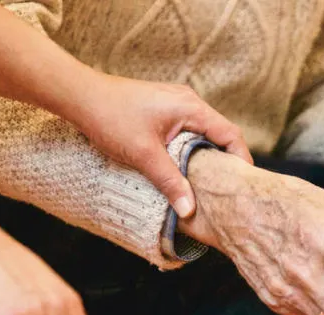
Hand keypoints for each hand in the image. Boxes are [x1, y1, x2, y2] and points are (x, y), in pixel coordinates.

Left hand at [69, 72, 252, 217]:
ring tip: (206, 184)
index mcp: (191, 108)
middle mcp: (188, 102)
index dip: (241, 160)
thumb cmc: (111, 118)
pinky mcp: (162, 109)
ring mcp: (175, 104)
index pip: (230, 134)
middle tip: (226, 190)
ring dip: (205, 157)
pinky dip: (189, 150)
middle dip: (224, 162)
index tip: (243, 185)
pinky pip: (186, 131)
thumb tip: (190, 210)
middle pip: (219, 134)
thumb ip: (170, 182)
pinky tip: (182, 168)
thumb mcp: (143, 155)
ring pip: (202, 134)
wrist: (80, 96)